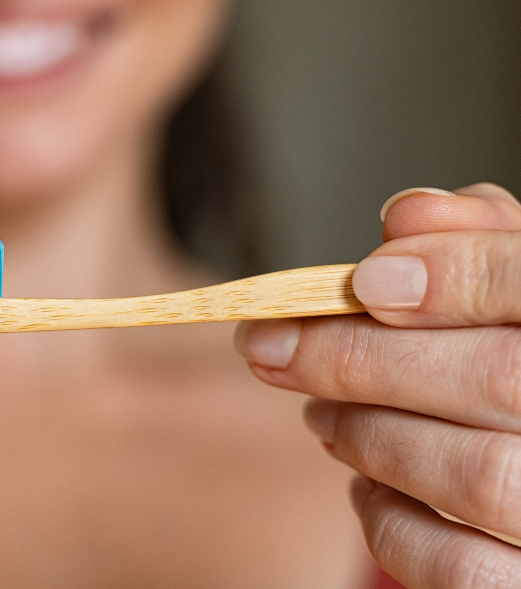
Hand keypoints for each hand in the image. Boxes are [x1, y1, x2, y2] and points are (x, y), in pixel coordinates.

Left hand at [235, 183, 520, 587]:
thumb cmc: (518, 356)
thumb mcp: (512, 285)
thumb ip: (473, 242)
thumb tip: (405, 215)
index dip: (453, 276)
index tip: (361, 281)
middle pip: (498, 380)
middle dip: (360, 358)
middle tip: (272, 349)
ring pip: (473, 474)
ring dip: (366, 435)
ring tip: (321, 415)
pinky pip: (459, 565)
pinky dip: (391, 520)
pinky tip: (368, 484)